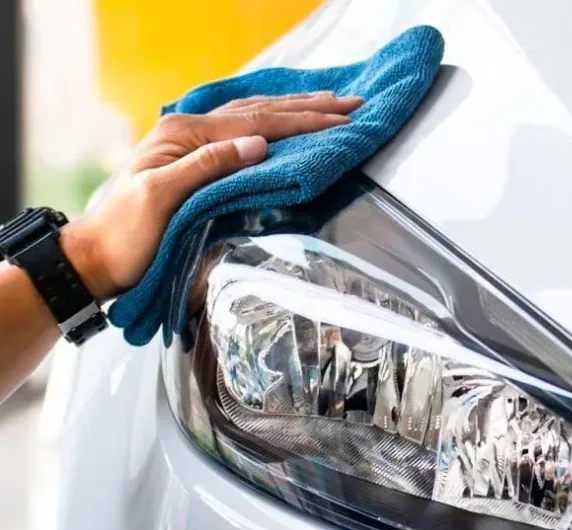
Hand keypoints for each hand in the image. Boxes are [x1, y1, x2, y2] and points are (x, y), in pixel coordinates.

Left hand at [59, 92, 363, 300]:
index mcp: (185, 136)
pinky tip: (285, 117)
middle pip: (260, 111)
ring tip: (331, 103)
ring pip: (253, 116)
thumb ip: (208, 166)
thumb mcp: (162, 198)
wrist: (95, 259)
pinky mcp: (195, 162)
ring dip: (295, 109)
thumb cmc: (126, 236)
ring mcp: (191, 144)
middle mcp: (189, 132)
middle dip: (309, 108)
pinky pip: (241, 132)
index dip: (302, 121)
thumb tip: (259, 144)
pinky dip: (271, 122)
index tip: (341, 119)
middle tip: (351, 104)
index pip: (256, 123)